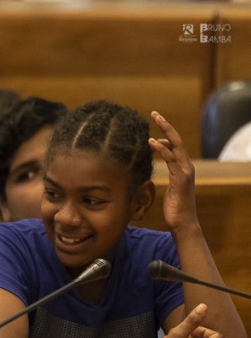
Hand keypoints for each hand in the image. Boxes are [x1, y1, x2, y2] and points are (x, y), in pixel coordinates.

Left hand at [149, 111, 197, 232]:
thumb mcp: (167, 187)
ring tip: (154, 120)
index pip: (175, 145)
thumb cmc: (173, 207)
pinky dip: (162, 150)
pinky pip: (171, 160)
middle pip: (177, 140)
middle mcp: (186, 167)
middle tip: (154, 114)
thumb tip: (153, 166)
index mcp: (182, 168)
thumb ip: (164, 174)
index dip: (166, 132)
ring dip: (164, 132)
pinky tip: (151, 143)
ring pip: (176, 146)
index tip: (155, 122)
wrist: (182, 223)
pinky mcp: (181, 180)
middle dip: (166, 126)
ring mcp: (185, 172)